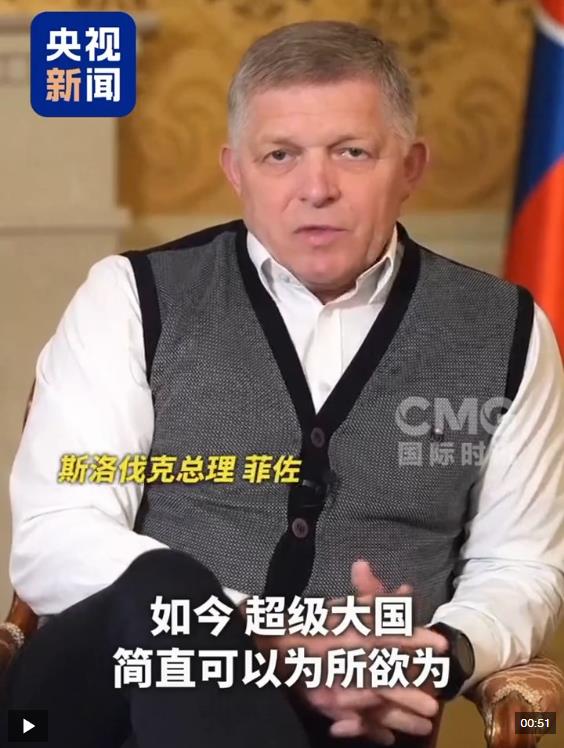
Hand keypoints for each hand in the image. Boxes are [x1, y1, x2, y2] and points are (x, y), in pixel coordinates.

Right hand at [247, 561, 447, 727]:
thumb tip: (407, 591)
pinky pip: (348, 719)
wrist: (268, 645)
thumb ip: (374, 599)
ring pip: (369, 701)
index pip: (386, 632)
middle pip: (381, 672)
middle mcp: (342, 654)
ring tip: (424, 724)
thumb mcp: (344, 608)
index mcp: (348, 628)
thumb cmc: (312, 624)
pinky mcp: (321, 703)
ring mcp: (331, 681)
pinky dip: (369, 730)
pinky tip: (388, 738)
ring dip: (397, 714)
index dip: (415, 638)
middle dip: (409, 689)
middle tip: (435, 700)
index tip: (440, 645)